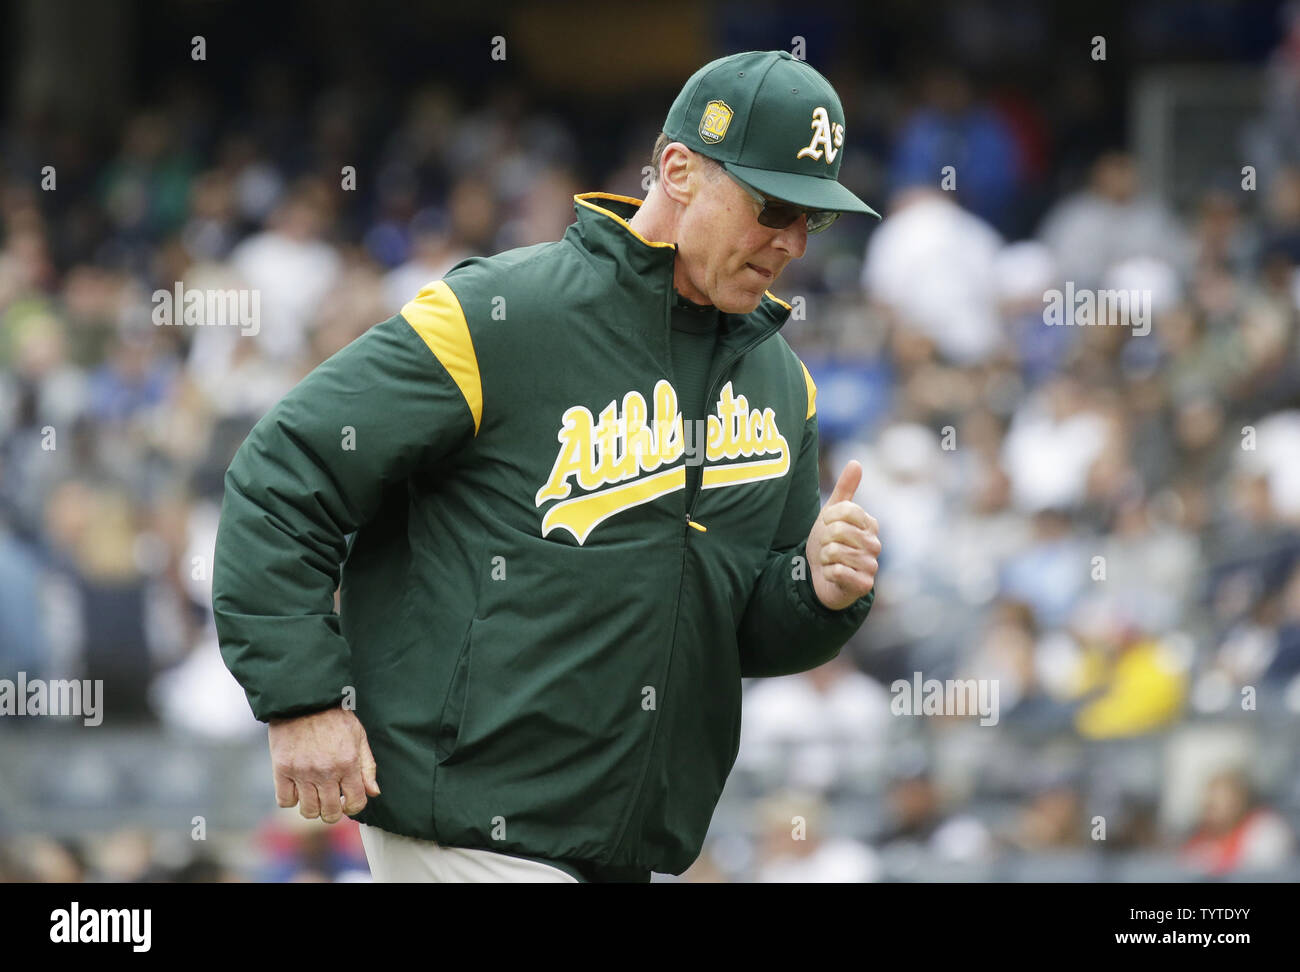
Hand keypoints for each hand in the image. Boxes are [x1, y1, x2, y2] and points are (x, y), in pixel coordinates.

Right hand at [268, 706, 380, 823]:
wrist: (304, 699)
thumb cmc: (335, 717)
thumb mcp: (359, 737)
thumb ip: (368, 767)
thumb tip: (374, 793)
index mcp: (348, 763)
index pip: (356, 803)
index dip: (354, 806)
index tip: (349, 800)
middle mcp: (326, 771)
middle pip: (330, 813)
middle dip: (334, 811)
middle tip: (331, 801)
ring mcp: (302, 772)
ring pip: (308, 811)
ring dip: (313, 808)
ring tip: (314, 795)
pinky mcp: (282, 769)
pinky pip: (285, 801)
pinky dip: (291, 799)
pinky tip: (297, 787)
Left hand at [806, 460, 880, 610]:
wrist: (819, 577)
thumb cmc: (828, 543)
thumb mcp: (831, 514)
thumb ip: (844, 490)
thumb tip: (856, 462)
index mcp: (870, 524)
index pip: (847, 510)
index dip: (829, 517)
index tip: (826, 525)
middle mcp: (875, 544)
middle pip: (839, 530)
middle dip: (824, 539)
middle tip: (827, 547)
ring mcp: (871, 565)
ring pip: (835, 552)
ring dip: (824, 557)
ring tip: (830, 561)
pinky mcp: (864, 585)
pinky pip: (838, 571)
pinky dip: (827, 572)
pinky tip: (832, 575)